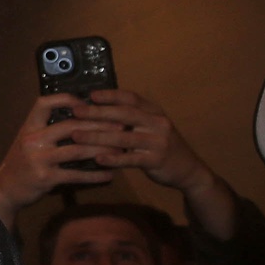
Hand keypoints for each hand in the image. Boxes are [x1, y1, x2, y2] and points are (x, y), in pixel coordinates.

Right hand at [0, 93, 123, 227]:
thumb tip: (79, 118)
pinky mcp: (45, 178)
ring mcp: (39, 159)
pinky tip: (109, 174)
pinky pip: (75, 175)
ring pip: (77, 150)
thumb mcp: (28, 140)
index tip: (88, 102)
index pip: (45, 103)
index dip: (67, 100)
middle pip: (71, 126)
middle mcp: (33, 140)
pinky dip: (95, 175)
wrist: (6, 189)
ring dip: (102, 149)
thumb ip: (47, 129)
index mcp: (29, 127)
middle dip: (99, 125)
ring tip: (120, 149)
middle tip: (120, 126)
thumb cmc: (22, 162)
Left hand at [78, 89, 234, 237]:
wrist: (189, 170)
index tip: (90, 94)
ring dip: (97, 136)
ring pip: (123, 137)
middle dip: (98, 112)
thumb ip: (132, 118)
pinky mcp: (157, 160)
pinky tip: (97, 158)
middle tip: (76, 111)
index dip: (110, 95)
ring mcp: (158, 142)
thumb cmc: (162, 146)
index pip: (131, 98)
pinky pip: (131, 159)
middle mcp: (158, 123)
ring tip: (76, 135)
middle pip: (124, 114)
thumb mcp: (152, 127)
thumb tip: (100, 109)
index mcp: (155, 112)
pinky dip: (113, 159)